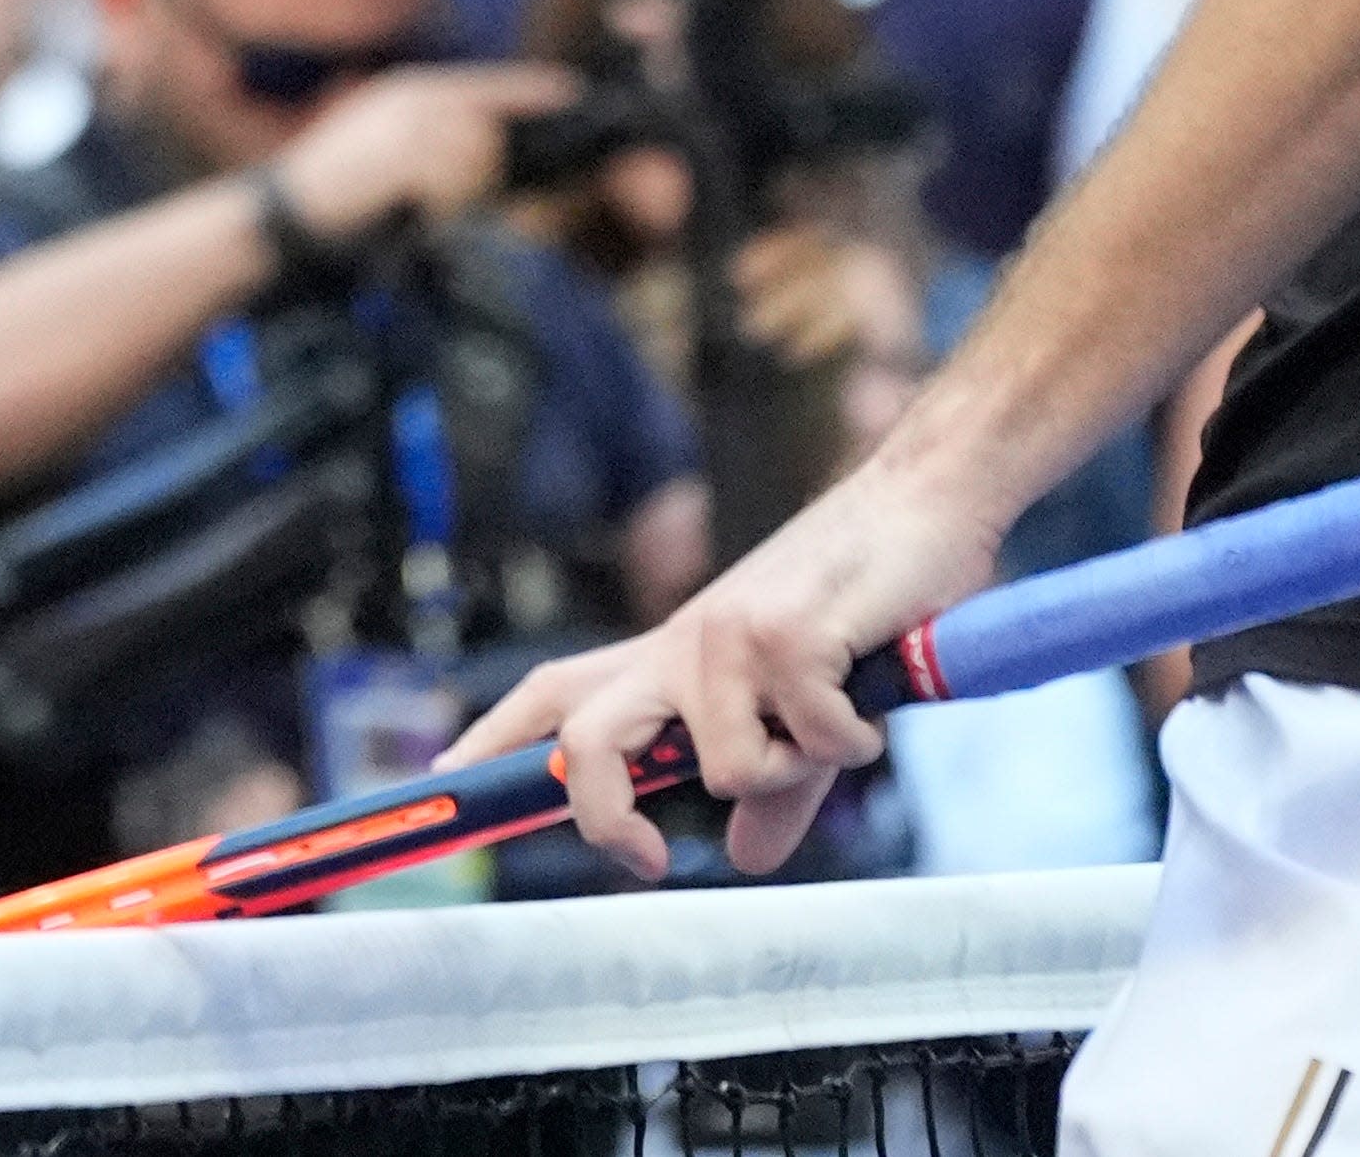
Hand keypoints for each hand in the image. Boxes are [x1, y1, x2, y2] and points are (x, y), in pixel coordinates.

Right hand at [265, 60, 580, 239]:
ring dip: (467, 190)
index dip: (530, 89)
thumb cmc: (338, 194)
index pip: (486, 86)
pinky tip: (415, 209)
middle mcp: (412, 100)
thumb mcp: (387, 150)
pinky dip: (446, 205)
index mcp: (408, 93)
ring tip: (425, 204)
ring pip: (481, 156)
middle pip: (491, 126)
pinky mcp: (406, 159)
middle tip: (461, 191)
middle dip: (494, 166)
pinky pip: (457, 185)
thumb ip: (440, 143)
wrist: (285, 217)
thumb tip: (497, 154)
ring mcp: (409, 127)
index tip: (572, 91)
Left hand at [442, 457, 1007, 876]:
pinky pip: (813, 745)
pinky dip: (856, 738)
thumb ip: (773, 782)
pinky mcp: (786, 635)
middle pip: (588, 744)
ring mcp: (728, 636)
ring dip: (800, 766)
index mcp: (671, 656)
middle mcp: (682, 644)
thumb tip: (746, 855)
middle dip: (605, 818)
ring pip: (726, 771)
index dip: (489, 741)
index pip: (554, 693)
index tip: (436, 786)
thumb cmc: (864, 597)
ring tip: (840, 712)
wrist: (924, 499)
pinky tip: (872, 685)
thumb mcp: (804, 703)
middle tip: (651, 859)